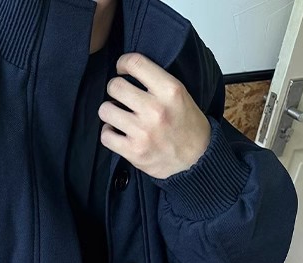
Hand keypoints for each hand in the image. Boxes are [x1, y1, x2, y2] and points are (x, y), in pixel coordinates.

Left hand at [98, 52, 211, 179]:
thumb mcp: (181, 94)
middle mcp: (155, 109)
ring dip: (109, 112)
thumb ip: (157, 82)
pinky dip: (108, 133)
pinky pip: (105, 136)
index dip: (122, 63)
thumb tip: (128, 72)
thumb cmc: (187, 125)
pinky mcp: (134, 151)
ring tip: (118, 115)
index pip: (135, 63)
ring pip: (106, 110)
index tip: (122, 69)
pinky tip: (117, 132)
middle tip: (120, 96)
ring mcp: (143, 132)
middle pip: (115, 87)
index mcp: (169, 90)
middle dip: (114, 89)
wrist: (196, 159)